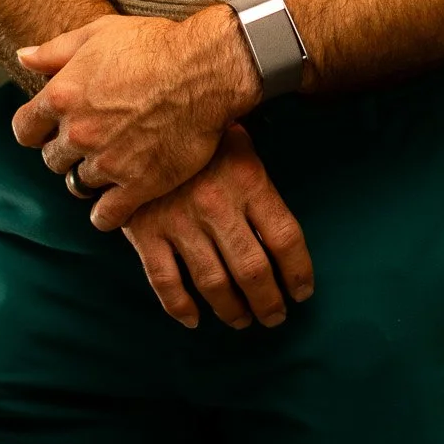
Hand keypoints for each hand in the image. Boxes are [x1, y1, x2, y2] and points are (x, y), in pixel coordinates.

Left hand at [11, 7, 260, 228]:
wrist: (206, 70)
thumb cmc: (154, 45)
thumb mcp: (99, 33)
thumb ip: (54, 51)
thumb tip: (22, 57)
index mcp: (63, 96)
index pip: (25, 130)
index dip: (37, 129)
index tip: (53, 128)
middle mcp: (79, 133)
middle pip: (53, 160)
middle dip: (68, 150)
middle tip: (93, 139)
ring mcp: (108, 162)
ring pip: (79, 185)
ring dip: (91, 175)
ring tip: (112, 161)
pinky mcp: (137, 185)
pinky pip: (105, 216)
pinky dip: (107, 212)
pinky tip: (118, 200)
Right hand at [123, 125, 312, 330]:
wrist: (140, 123)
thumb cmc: (201, 137)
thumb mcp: (241, 147)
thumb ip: (260, 187)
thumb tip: (284, 238)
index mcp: (248, 180)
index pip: (285, 237)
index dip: (298, 272)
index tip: (302, 292)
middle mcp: (216, 204)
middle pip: (252, 270)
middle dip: (269, 302)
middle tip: (275, 317)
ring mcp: (178, 220)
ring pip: (213, 283)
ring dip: (232, 311)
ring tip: (242, 320)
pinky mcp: (145, 232)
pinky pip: (166, 282)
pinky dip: (181, 308)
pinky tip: (194, 319)